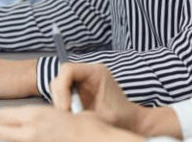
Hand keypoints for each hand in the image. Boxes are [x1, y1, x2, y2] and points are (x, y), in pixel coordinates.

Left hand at [0, 106, 142, 141]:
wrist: (93, 137)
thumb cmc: (80, 124)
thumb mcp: (53, 113)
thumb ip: (35, 119)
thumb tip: (23, 121)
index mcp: (34, 115)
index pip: (4, 115)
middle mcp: (31, 129)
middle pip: (0, 128)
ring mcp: (34, 140)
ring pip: (8, 137)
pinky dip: (10, 140)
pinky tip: (5, 140)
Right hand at [51, 63, 180, 137]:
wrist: (131, 121)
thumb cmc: (122, 118)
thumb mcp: (102, 117)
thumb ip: (82, 114)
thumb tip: (63, 116)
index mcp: (96, 72)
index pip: (68, 70)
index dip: (62, 88)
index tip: (65, 109)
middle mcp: (88, 72)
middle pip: (61, 77)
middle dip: (60, 96)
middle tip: (65, 115)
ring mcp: (83, 80)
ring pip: (59, 85)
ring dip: (60, 101)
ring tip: (69, 116)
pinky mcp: (79, 90)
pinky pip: (63, 93)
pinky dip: (63, 104)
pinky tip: (71, 115)